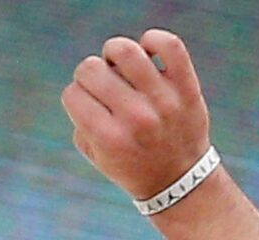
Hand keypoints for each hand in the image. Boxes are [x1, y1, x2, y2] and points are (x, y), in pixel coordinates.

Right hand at [62, 30, 211, 201]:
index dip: (75, 96)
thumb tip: (87, 83)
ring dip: (114, 52)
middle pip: (91, 69)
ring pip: (125, 51)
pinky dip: (153, 40)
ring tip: (119, 64)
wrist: (179, 179)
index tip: (87, 105)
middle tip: (102, 85)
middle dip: (88, 74)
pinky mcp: (186, 86)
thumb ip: (81, 121)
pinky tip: (147, 52)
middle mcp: (134, 118)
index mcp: (108, 138)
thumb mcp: (96, 156)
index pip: (72, 93)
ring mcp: (162, 100)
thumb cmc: (130, 164)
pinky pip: (169, 45)